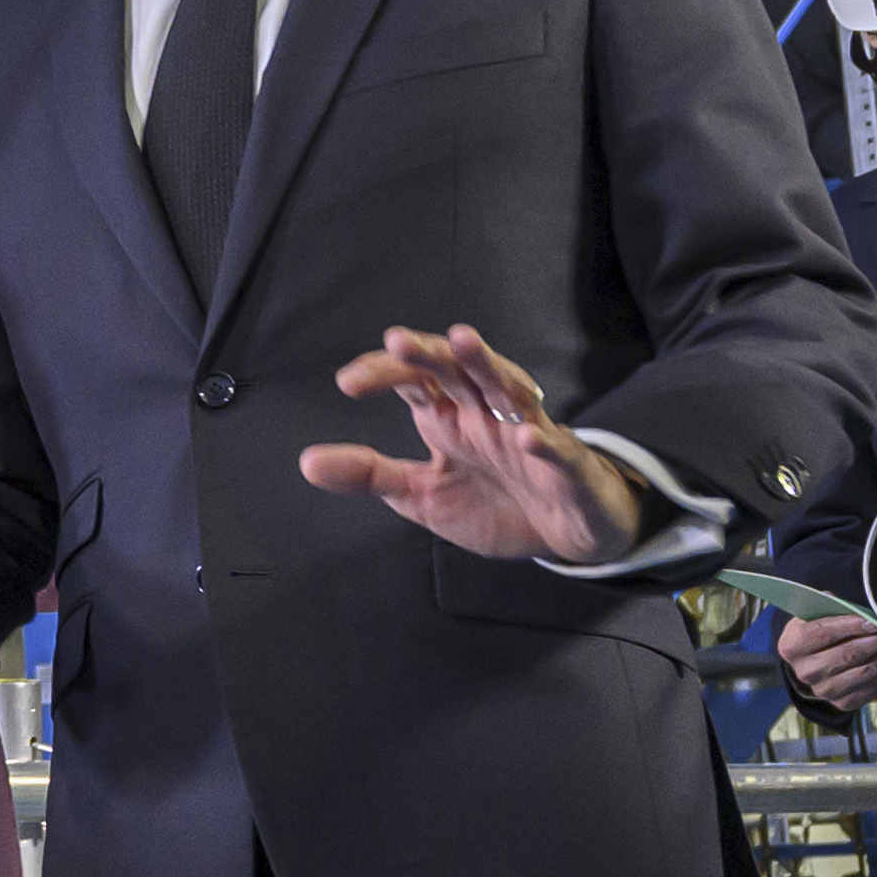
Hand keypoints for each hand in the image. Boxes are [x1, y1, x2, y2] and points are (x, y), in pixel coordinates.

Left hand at [303, 324, 641, 561]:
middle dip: (430, 353)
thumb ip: (370, 476)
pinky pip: (559, 451)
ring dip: (487, 365)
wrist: (566, 535)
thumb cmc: (496, 505)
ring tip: (462, 341)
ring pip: (510, 390)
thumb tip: (307, 462)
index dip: (385, 371)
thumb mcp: (423, 495)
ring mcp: (531, 435)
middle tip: (397, 341)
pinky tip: (527, 436)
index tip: (349, 381)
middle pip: (459, 370)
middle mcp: (489, 415)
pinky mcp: (569, 468)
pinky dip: (544, 442)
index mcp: (451, 417)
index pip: (415, 379)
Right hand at [772, 610, 876, 709]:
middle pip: (847, 654)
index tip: (873, 620)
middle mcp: (805, 672)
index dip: (850, 625)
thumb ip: (828, 609)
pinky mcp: (842, 703)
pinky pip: (871, 687)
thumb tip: (852, 606)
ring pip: (864, 671)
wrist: (812, 665)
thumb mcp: (813, 617)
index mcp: (791, 646)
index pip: (823, 633)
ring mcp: (823, 690)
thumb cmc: (816, 635)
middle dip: (875, 640)